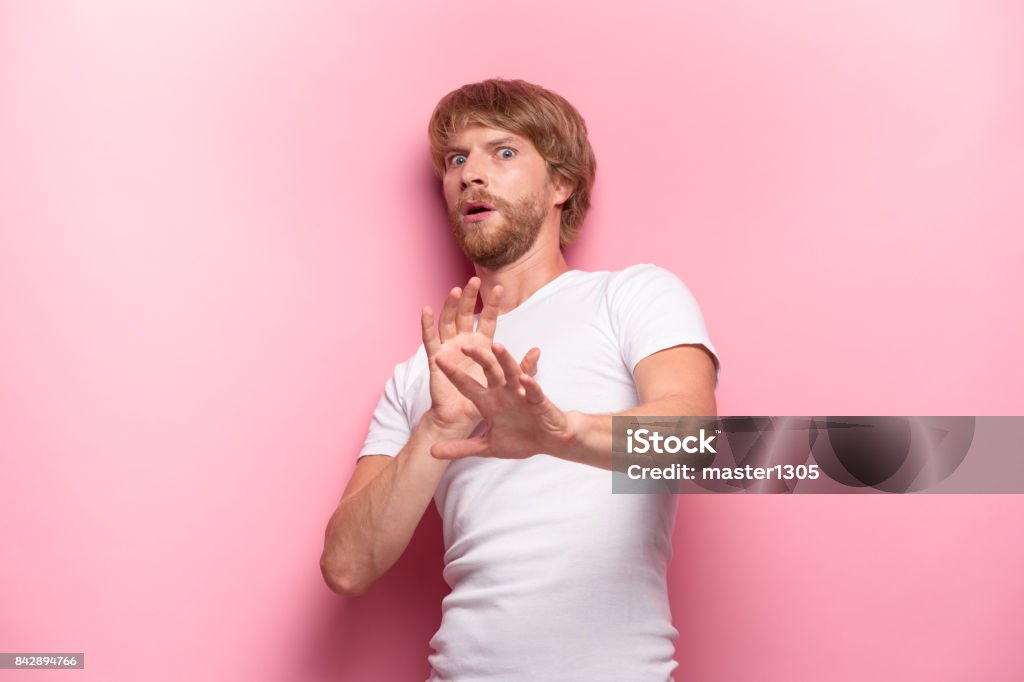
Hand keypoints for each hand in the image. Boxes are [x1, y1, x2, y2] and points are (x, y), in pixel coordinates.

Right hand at [421, 278, 539, 435]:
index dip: (491, 304)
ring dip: (450, 306)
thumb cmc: (486, 401)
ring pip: (448, 321)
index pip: (487, 319)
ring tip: (455, 290)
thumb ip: (524, 368)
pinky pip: (429, 339)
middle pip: (465, 314)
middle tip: (473, 280)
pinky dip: (427, 324)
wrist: (463, 419)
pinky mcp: (436, 359)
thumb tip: (538, 351)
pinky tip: (427, 309)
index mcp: (482, 345)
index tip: (499, 287)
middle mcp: (464, 342)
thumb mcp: (509, 383)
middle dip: (469, 298)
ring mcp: (449, 348)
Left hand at [431, 341, 572, 459]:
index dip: (453, 374)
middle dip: (478, 358)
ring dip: (505, 360)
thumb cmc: (519, 439)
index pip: (467, 385)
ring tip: (496, 346)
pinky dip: (529, 385)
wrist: (548, 441)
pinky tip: (523, 379)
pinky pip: (533, 391)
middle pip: (489, 371)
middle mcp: (503, 393)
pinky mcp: (537, 401)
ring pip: (511, 373)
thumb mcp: (486, 446)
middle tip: (464, 344)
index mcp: (488, 402)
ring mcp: (520, 395)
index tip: (437, 359)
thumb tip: (432, 452)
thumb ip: (461, 448)